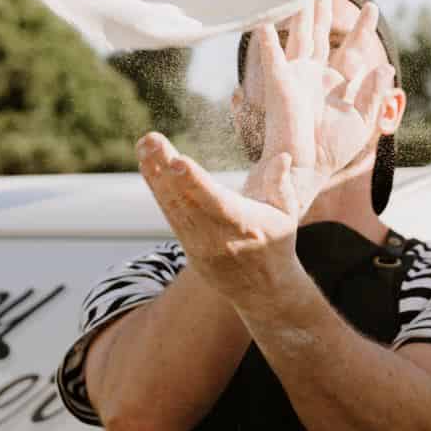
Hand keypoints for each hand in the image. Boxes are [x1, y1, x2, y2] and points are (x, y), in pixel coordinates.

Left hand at [136, 132, 302, 305]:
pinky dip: (157, 188)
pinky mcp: (186, 244)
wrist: (262, 290)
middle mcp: (216, 235)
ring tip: (144, 145)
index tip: (177, 160)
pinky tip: (147, 165)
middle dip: (165, 168)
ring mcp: (198, 242)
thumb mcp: (286, 216)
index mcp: (243, 225)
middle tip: (150, 140)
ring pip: (172, 205)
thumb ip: (281, 185)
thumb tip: (284, 157)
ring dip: (155, 174)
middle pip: (185, 199)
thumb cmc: (276, 244)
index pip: (215, 201)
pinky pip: (169, 213)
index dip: (194, 181)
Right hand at [249, 0, 393, 211]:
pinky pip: (273, 57)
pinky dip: (267, 40)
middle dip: (324, 9)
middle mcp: (315, 76)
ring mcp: (297, 77)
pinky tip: (262, 20)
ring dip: (300, 12)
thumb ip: (372, 94)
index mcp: (336, 84)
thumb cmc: (330, 152)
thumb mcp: (361, 123)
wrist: (305, 171)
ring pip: (299, 36)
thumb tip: (385, 66)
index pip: (351, 49)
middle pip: (321, 34)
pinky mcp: (280, 85)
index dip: (360, 29)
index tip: (371, 6)